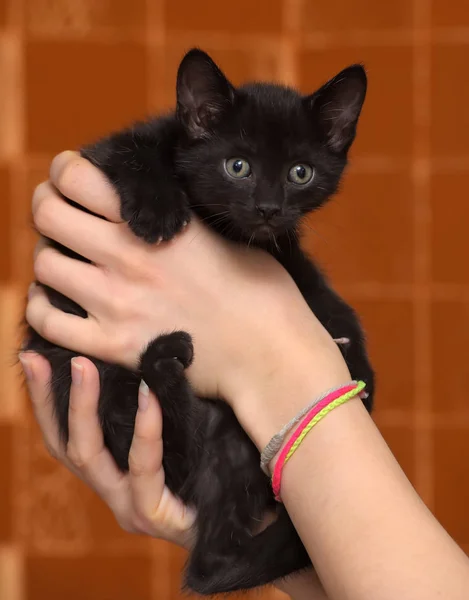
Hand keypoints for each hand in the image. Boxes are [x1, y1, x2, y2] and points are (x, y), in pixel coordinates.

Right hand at [19, 351, 195, 546]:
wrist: (241, 520)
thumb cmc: (209, 469)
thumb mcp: (174, 436)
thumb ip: (150, 411)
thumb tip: (140, 357)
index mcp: (111, 474)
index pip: (64, 436)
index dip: (45, 399)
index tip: (33, 359)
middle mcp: (111, 492)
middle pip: (65, 445)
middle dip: (51, 399)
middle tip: (47, 356)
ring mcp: (128, 508)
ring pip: (90, 456)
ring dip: (83, 407)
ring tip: (86, 366)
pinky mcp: (153, 517)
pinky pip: (143, 468)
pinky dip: (144, 429)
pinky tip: (148, 396)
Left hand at [26, 151, 350, 446]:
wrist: (270, 353)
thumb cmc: (261, 292)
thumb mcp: (223, 236)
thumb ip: (178, 217)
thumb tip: (152, 207)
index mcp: (157, 222)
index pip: (77, 176)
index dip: (64, 170)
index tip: (69, 177)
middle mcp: (127, 257)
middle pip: (48, 214)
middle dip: (48, 206)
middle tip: (60, 214)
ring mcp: (116, 304)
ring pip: (44, 265)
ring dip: (49, 258)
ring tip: (65, 261)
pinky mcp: (114, 346)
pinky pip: (48, 322)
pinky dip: (43, 309)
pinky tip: (56, 302)